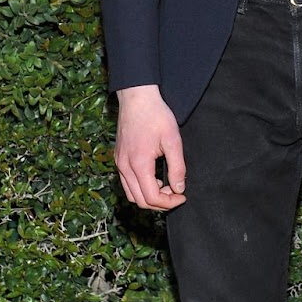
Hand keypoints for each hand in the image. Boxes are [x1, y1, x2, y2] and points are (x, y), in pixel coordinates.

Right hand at [114, 85, 186, 209]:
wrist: (137, 97)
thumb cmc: (155, 115)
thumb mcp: (173, 140)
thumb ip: (177, 167)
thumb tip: (179, 189)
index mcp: (139, 164)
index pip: (152, 197)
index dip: (169, 203)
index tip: (183, 196)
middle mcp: (125, 167)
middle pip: (140, 201)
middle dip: (160, 203)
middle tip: (176, 194)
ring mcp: (119, 163)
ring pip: (131, 195)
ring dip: (149, 197)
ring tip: (166, 187)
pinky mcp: (118, 158)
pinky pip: (127, 183)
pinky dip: (140, 188)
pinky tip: (154, 178)